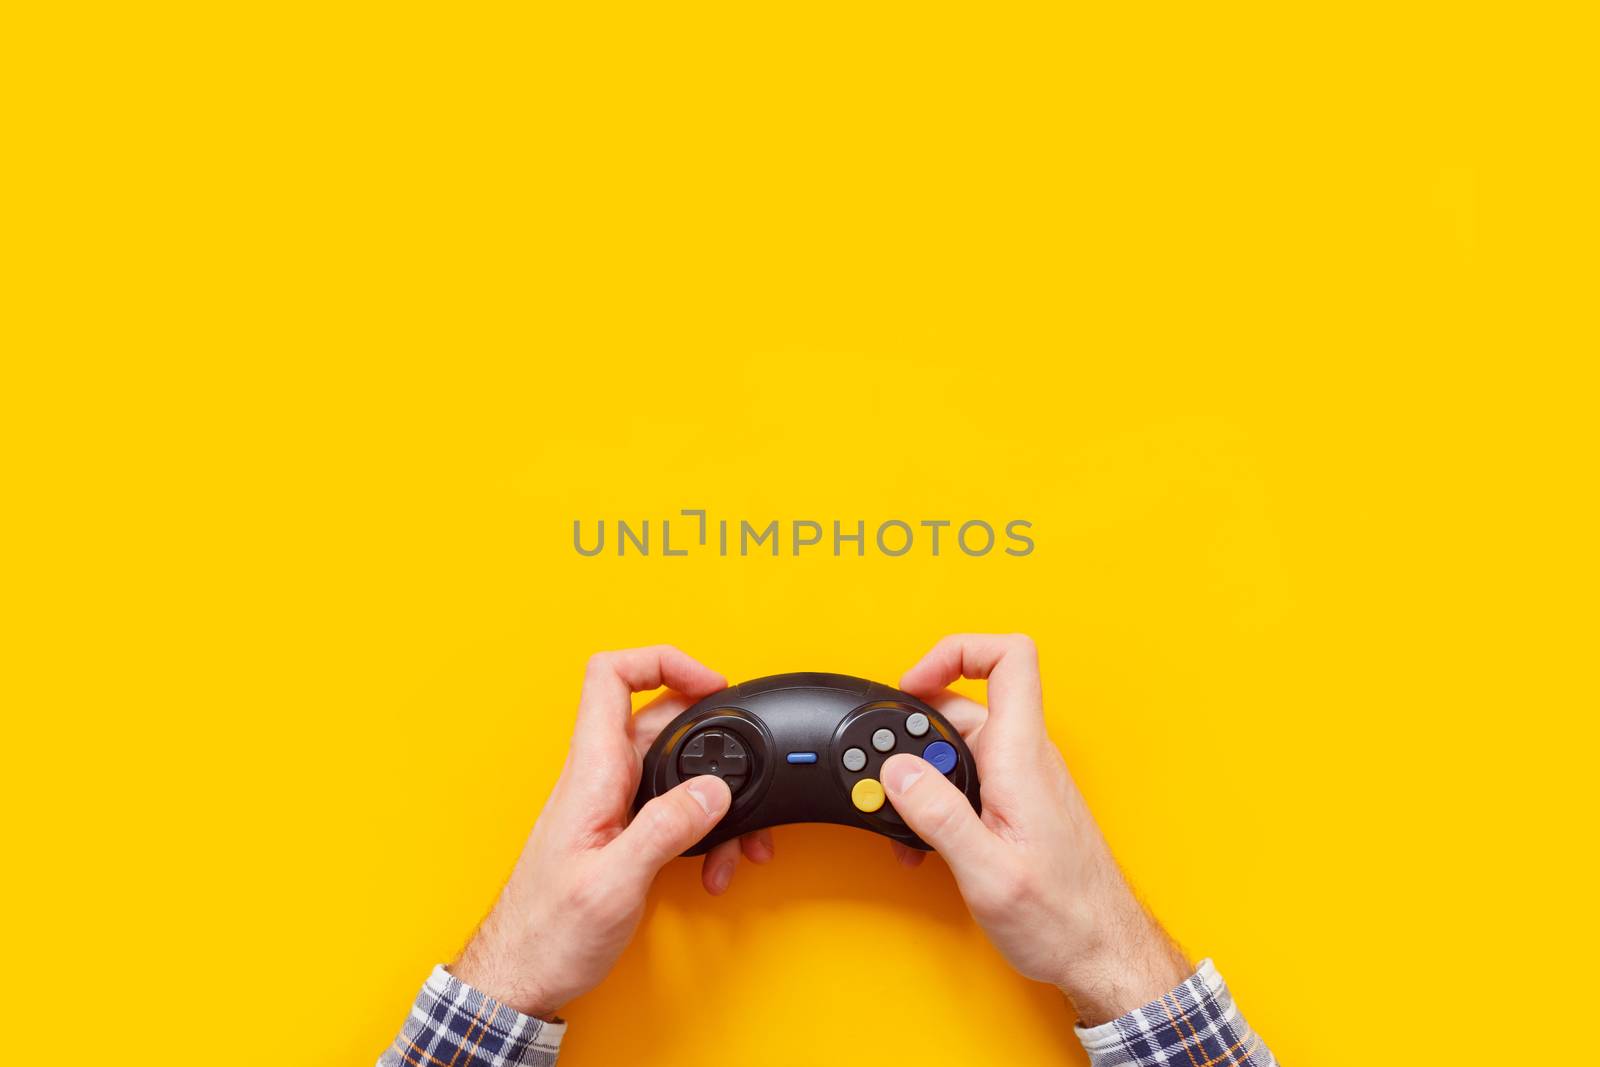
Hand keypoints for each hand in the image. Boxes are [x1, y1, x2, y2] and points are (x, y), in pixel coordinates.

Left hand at [452, 646, 774, 1017]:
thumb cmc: (547, 935)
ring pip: (674, 768)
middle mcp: (600, 779)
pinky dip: (702, 828)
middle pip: (661, 719)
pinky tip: (712, 863)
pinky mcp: (620, 832)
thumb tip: (713, 788)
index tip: (710, 682)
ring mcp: (610, 804)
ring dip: (714, 798)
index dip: (663, 661)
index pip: (612, 676)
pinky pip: (671, 807)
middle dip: (713, 741)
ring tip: (736, 840)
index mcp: (592, 773)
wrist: (519, 977)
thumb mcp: (613, 884)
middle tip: (746, 769)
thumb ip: (664, 829)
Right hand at [880, 634, 1191, 1025]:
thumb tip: (899, 771)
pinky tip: (925, 841)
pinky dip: (938, 800)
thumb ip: (939, 815)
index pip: (1008, 658)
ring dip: (923, 774)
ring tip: (901, 818)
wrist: (1103, 953)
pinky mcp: (1018, 804)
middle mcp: (1026, 758)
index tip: (914, 682)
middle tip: (887, 773)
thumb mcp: (987, 872)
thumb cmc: (1063, 918)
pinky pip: (971, 779)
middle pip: (964, 704)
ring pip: (961, 747)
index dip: (957, 651)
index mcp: (1022, 757)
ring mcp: (1023, 780)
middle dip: (916, 732)